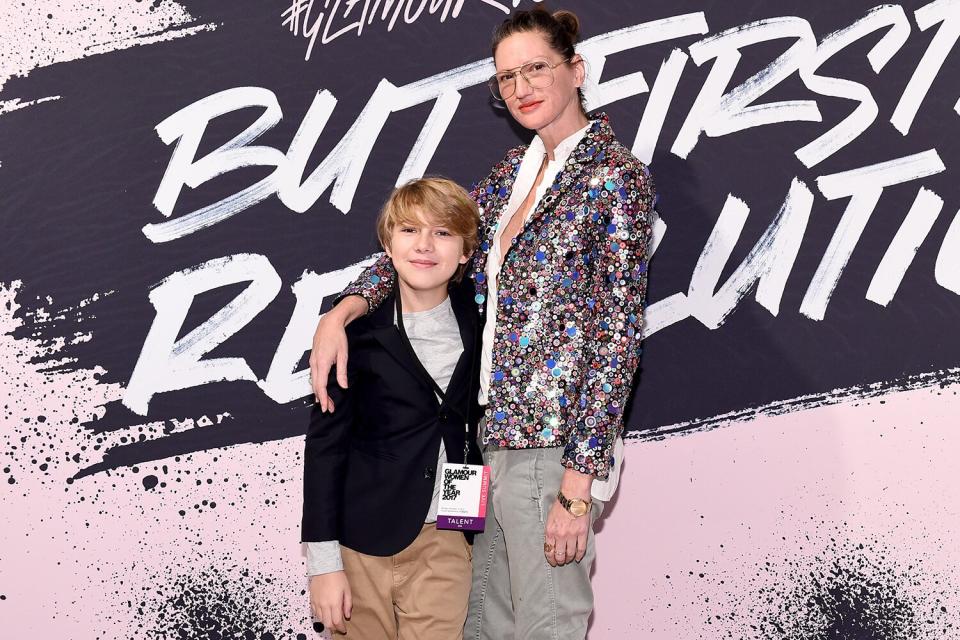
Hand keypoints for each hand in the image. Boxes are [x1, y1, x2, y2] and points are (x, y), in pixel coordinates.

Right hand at [309, 296, 364, 410]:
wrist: (329, 323)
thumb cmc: (337, 337)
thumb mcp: (343, 355)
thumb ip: (342, 372)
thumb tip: (343, 386)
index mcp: (322, 363)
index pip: (321, 386)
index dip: (323, 398)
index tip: (326, 408)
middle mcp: (314, 363)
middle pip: (316, 386)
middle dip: (322, 399)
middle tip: (328, 409)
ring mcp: (312, 361)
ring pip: (314, 382)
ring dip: (320, 393)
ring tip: (327, 402)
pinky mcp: (313, 360)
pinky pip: (314, 376)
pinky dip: (317, 385)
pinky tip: (321, 389)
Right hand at [309, 571, 351, 633]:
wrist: (324, 567)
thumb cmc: (337, 576)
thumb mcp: (347, 590)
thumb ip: (348, 604)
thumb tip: (347, 615)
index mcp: (334, 603)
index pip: (337, 621)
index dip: (340, 628)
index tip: (343, 629)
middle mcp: (324, 605)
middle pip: (327, 623)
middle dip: (333, 628)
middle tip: (338, 628)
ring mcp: (317, 603)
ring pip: (321, 619)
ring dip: (327, 623)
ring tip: (332, 621)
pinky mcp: (312, 600)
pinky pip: (315, 613)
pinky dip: (320, 616)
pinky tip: (325, 615)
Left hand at [544, 468, 592, 565]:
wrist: (573, 495)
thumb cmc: (561, 503)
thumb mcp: (550, 517)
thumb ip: (550, 530)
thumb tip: (551, 541)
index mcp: (550, 531)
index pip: (549, 551)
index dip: (551, 559)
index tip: (552, 562)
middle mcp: (560, 535)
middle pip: (560, 554)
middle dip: (560, 560)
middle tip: (561, 562)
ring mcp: (572, 535)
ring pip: (570, 553)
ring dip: (569, 558)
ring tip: (568, 559)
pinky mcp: (582, 533)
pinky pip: (581, 549)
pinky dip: (579, 555)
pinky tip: (577, 558)